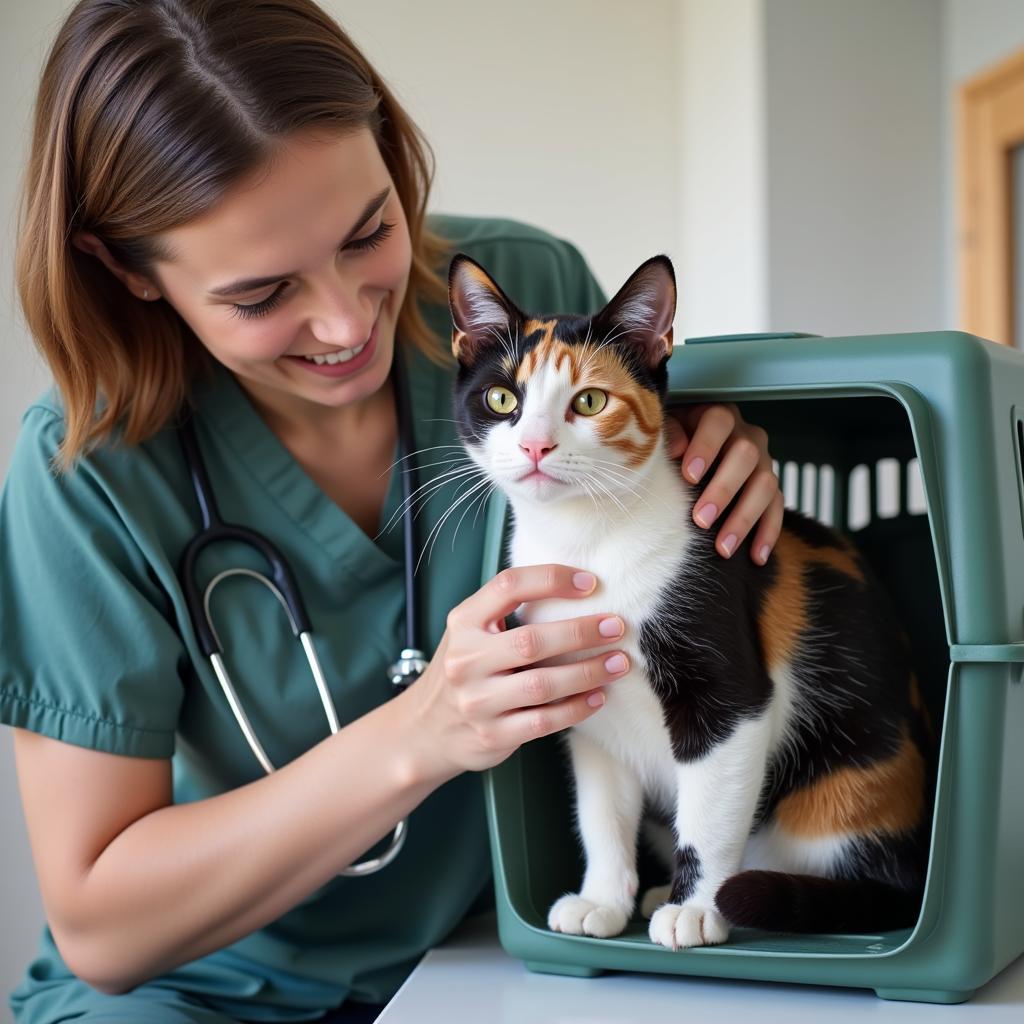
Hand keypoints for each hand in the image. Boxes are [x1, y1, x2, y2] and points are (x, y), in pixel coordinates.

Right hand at [399, 565, 629, 782]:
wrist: (425, 730)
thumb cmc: (464, 670)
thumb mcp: (470, 632)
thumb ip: (504, 611)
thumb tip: (575, 589)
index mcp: (463, 623)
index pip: (508, 587)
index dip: (551, 579)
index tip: (590, 583)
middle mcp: (466, 660)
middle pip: (532, 640)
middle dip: (581, 631)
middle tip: (616, 626)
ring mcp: (478, 701)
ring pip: (543, 684)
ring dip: (588, 672)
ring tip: (619, 662)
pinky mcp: (493, 735)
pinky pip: (545, 721)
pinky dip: (577, 708)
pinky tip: (598, 696)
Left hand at [665, 404, 781, 564]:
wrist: (689, 461)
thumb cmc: (673, 446)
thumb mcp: (666, 433)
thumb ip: (669, 433)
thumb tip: (676, 449)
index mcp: (718, 416)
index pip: (718, 421)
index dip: (706, 446)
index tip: (689, 476)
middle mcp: (747, 436)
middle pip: (746, 455)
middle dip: (723, 490)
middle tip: (701, 519)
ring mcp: (764, 462)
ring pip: (766, 485)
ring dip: (744, 518)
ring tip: (722, 547)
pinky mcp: (772, 488)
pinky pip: (778, 509)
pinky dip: (768, 533)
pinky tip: (756, 557)